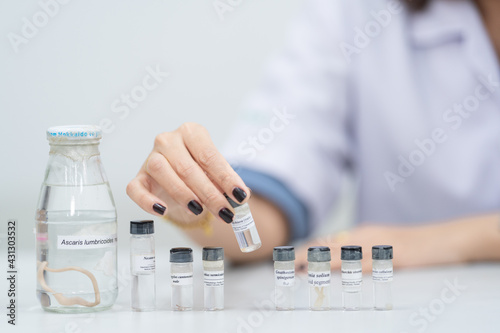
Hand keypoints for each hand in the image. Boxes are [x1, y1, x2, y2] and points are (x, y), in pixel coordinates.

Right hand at [126, 123, 250, 224]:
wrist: (179, 180)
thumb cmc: (200, 172)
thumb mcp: (217, 174)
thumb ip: (229, 182)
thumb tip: (242, 196)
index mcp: (192, 133)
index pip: (209, 155)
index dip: (226, 177)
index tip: (240, 196)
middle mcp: (168, 140)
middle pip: (187, 167)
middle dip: (209, 193)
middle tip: (225, 212)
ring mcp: (150, 157)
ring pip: (161, 171)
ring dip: (182, 193)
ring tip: (199, 210)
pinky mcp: (139, 177)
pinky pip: (136, 188)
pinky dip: (147, 201)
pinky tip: (163, 211)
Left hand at [295, 224, 463, 272]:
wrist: (446, 239)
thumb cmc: (414, 246)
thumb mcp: (383, 247)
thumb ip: (362, 252)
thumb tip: (341, 259)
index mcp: (362, 235)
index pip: (328, 243)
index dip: (308, 251)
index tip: (289, 259)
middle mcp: (366, 237)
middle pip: (329, 246)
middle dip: (306, 256)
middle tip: (286, 265)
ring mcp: (378, 245)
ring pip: (342, 253)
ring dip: (320, 261)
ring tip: (299, 268)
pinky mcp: (392, 255)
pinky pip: (365, 262)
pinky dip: (347, 268)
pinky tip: (336, 272)